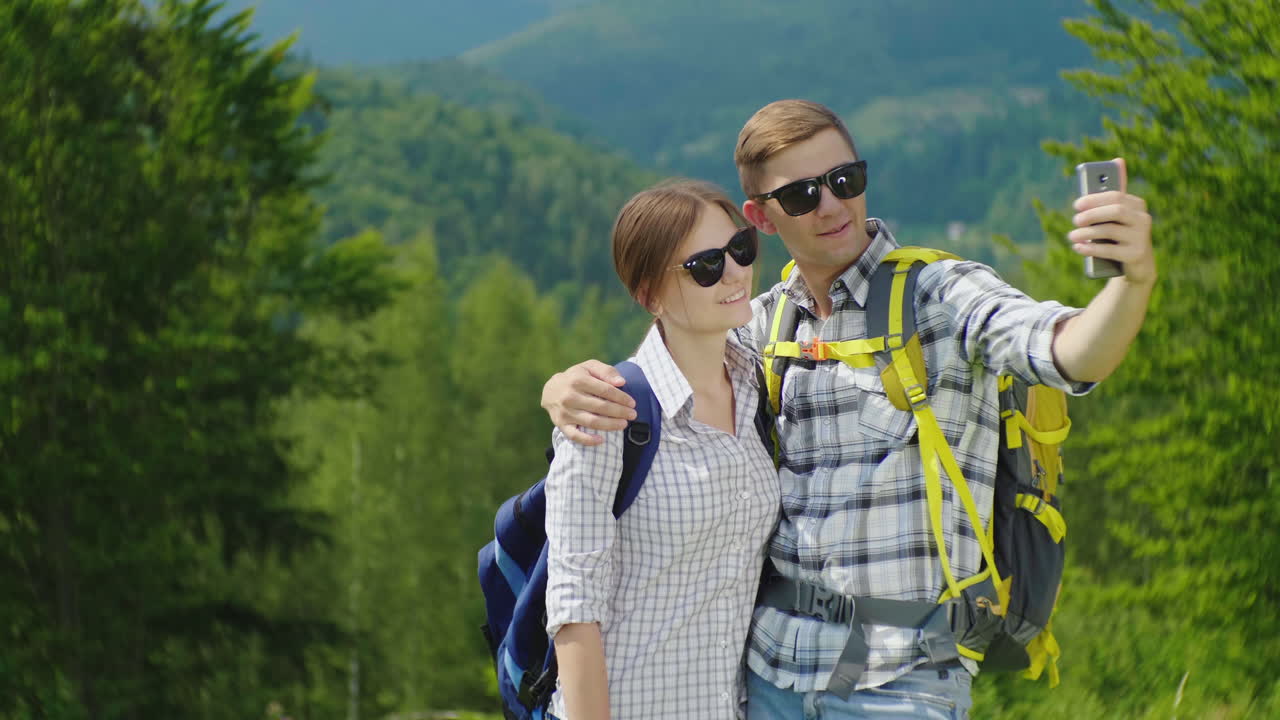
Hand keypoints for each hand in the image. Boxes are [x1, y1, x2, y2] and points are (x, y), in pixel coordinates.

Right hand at [541, 360, 637, 445]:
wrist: (551, 390)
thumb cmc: (577, 377)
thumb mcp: (590, 367)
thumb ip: (606, 371)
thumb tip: (621, 382)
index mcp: (578, 380)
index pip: (605, 390)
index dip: (621, 397)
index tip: (632, 403)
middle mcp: (570, 396)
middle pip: (600, 407)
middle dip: (620, 412)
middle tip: (633, 415)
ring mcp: (565, 412)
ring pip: (591, 422)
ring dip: (610, 425)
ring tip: (624, 424)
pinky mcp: (561, 424)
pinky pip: (575, 436)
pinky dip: (588, 440)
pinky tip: (602, 440)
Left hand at [1068, 157, 1155, 285]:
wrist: (1137, 267)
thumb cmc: (1120, 235)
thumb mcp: (1116, 217)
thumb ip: (1112, 195)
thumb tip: (1118, 160)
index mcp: (1138, 205)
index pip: (1116, 196)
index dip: (1094, 199)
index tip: (1076, 205)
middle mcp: (1143, 219)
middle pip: (1116, 211)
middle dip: (1092, 214)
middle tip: (1075, 220)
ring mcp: (1142, 238)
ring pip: (1111, 231)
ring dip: (1087, 233)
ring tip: (1072, 236)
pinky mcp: (1136, 255)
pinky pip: (1110, 251)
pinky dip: (1091, 249)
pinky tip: (1078, 248)